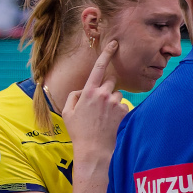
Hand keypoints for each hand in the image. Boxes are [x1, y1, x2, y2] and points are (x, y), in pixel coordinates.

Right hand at [59, 40, 124, 164]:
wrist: (94, 149)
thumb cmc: (79, 131)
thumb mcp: (68, 112)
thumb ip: (74, 95)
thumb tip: (83, 89)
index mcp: (88, 91)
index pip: (99, 67)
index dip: (107, 53)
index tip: (114, 43)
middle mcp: (103, 94)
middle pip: (111, 81)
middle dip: (107, 88)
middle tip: (101, 104)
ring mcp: (115, 102)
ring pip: (117, 95)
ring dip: (113, 102)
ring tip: (105, 117)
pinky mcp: (124, 111)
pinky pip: (123, 106)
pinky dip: (119, 112)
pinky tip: (111, 122)